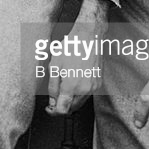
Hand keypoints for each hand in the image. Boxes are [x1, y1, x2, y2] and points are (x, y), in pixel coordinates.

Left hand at [46, 0, 110, 115]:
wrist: (89, 37)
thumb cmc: (71, 46)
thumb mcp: (54, 66)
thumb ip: (52, 87)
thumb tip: (52, 100)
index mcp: (71, 86)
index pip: (62, 110)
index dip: (53, 112)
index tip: (49, 108)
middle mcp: (84, 89)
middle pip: (72, 109)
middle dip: (62, 106)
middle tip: (54, 99)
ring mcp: (93, 87)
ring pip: (80, 102)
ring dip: (71, 100)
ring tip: (64, 87)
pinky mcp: (99, 83)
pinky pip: (87, 94)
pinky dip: (79, 93)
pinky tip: (74, 82)